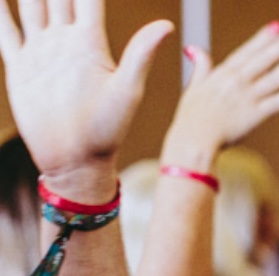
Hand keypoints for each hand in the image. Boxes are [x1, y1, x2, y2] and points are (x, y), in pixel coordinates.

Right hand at [0, 0, 172, 192]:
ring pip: (29, 4)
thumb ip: (140, 55)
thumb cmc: (108, 131)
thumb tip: (167, 25)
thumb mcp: (126, 91)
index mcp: (90, 42)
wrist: (77, 161)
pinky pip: (5, 32)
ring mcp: (41, 52)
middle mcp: (64, 41)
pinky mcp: (21, 67)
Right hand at [164, 22, 278, 161]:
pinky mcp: (255, 116)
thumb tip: (194, 48)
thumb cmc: (192, 117)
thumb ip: (201, 67)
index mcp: (222, 74)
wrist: (195, 140)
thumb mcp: (193, 87)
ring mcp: (248, 99)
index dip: (263, 38)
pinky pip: (276, 103)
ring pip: (273, 78)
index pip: (247, 51)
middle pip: (263, 60)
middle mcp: (237, 83)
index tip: (276, 27)